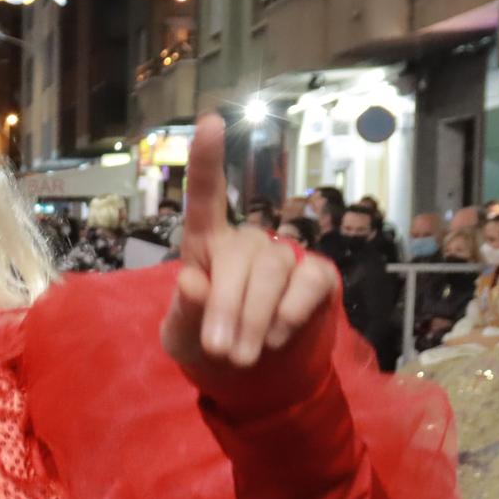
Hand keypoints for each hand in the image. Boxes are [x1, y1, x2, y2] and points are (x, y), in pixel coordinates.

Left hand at [161, 113, 339, 413]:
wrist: (252, 376)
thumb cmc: (207, 344)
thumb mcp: (180, 336)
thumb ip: (182, 312)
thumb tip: (192, 282)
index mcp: (205, 244)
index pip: (205, 197)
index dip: (207, 160)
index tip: (209, 121)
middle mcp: (247, 241)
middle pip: (242, 255)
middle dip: (229, 307)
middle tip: (222, 351)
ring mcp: (285, 255)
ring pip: (275, 271)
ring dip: (257, 317)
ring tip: (243, 355)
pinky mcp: (317, 276)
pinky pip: (309, 283)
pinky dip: (290, 313)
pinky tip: (277, 337)